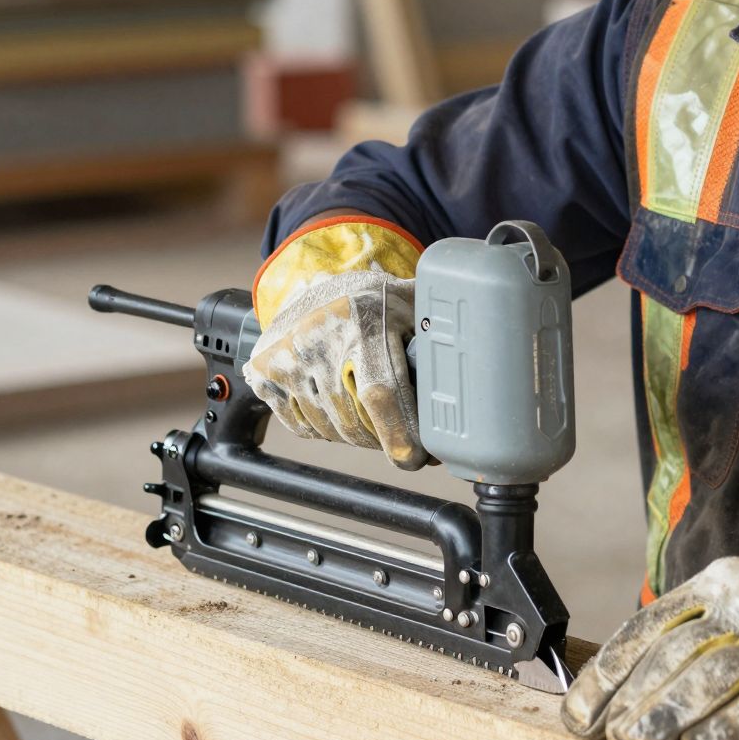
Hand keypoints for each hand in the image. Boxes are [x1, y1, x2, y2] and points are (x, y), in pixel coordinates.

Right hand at [244, 270, 424, 468]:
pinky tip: (345, 409)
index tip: (417, 457)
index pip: (382, 393)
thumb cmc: (377, 300)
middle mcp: (319, 336)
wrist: (315, 283)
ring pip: (331, 429)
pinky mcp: (265, 374)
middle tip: (408, 438)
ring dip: (360, 437)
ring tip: (379, 419)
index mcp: (364, 318)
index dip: (401, 434)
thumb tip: (473, 379)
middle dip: (387, 439)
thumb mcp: (413, 302)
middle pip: (357, 420)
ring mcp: (286, 357)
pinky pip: (304, 427)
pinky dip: (329, 430)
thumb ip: (438, 335)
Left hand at [560, 521, 738, 739]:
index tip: (579, 716)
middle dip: (633, 700)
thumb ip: (683, 638)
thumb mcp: (733, 612)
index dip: (608, 673)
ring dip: (669, 714)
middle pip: (675, 653)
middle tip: (609, 739)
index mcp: (716, 583)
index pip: (648, 626)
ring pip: (714, 675)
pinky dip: (732, 726)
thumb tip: (609, 696)